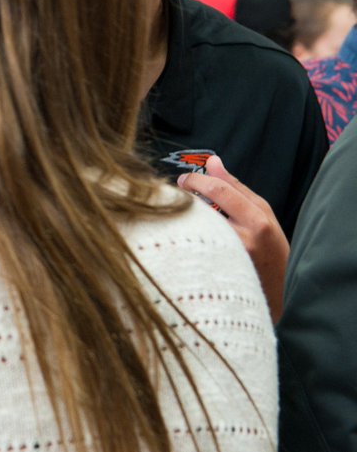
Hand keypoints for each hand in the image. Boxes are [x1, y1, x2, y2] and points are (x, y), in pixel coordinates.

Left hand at [177, 155, 287, 321]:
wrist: (281, 293)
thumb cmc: (271, 249)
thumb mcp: (262, 214)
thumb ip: (236, 187)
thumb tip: (212, 161)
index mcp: (258, 221)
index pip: (220, 189)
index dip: (197, 179)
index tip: (184, 178)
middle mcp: (244, 240)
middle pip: (201, 208)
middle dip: (183, 197)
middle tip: (175, 193)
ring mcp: (228, 257)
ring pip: (194, 229)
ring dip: (181, 216)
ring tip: (178, 213)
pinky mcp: (215, 271)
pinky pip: (193, 247)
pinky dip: (184, 236)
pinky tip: (182, 234)